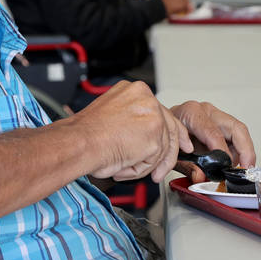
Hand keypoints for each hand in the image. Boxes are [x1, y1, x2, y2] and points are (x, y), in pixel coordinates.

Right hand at [71, 80, 190, 182]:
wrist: (78, 143)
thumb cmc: (86, 134)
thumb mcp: (114, 115)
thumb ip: (134, 120)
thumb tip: (145, 135)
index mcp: (136, 91)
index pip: (163, 111)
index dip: (174, 130)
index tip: (182, 141)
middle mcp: (147, 99)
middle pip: (170, 127)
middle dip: (170, 152)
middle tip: (163, 168)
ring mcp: (153, 116)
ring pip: (161, 147)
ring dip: (142, 162)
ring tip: (121, 163)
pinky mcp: (155, 135)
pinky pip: (154, 159)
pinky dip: (138, 168)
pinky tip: (122, 165)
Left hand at [169, 101, 256, 181]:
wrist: (161, 130)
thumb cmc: (165, 136)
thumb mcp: (172, 153)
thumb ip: (187, 166)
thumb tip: (201, 176)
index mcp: (191, 113)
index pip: (213, 132)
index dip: (222, 151)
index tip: (227, 166)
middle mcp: (206, 111)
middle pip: (235, 127)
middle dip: (245, 149)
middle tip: (247, 167)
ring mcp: (215, 116)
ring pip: (239, 131)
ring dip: (243, 151)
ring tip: (240, 168)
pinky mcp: (221, 124)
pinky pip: (236, 136)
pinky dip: (239, 151)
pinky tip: (235, 163)